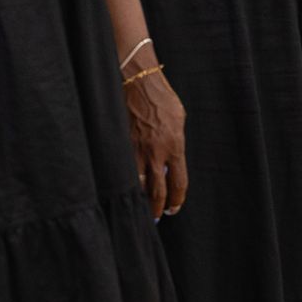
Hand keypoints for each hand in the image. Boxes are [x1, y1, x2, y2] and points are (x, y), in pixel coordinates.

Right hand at [123, 64, 187, 219]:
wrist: (140, 84)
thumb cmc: (163, 100)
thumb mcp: (179, 120)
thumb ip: (176, 143)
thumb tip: (172, 161)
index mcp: (175, 146)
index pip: (178, 182)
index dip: (177, 199)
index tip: (174, 208)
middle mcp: (156, 152)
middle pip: (158, 191)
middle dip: (157, 208)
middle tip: (157, 216)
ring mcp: (137, 150)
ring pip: (139, 185)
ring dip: (140, 201)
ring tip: (141, 210)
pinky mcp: (123, 146)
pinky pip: (124, 171)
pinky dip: (126, 183)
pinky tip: (125, 190)